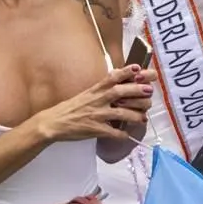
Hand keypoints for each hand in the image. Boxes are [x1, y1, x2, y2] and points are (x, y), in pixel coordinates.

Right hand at [37, 65, 153, 140]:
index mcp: (94, 91)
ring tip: (142, 118)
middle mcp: (96, 101)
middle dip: (136, 90)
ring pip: (120, 114)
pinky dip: (122, 134)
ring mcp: (96, 115)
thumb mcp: (85, 95)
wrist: (53, 122)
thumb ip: (101, 90)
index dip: (125, 72)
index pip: (111, 77)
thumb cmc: (70, 109)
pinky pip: (113, 133)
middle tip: (149, 91)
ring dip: (135, 115)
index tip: (137, 68)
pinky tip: (127, 135)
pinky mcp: (95, 129)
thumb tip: (119, 83)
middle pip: (119, 92)